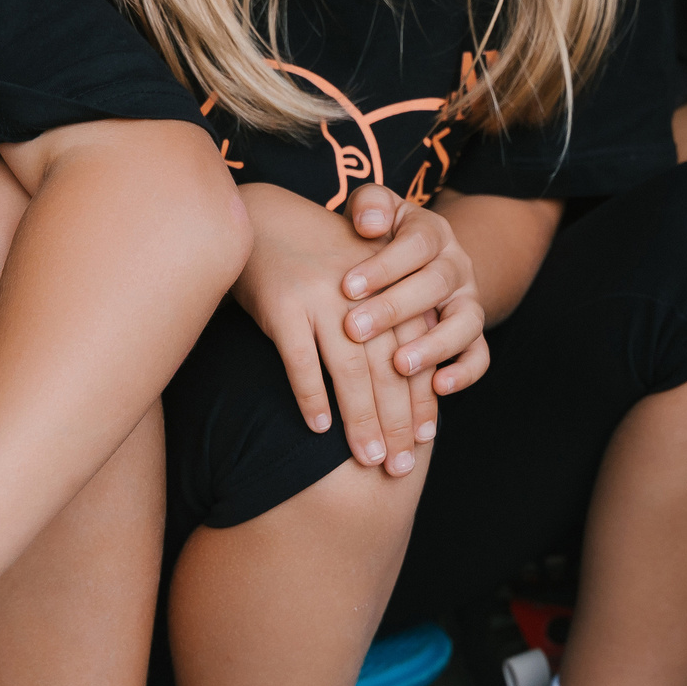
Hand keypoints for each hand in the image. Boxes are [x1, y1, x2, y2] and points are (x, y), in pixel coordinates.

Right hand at [231, 183, 459, 475]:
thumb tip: (409, 382)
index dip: (421, 399)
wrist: (261, 218)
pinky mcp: (283, 304)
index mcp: (387, 287)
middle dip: (397, 421)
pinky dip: (311, 396)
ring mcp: (322, 298)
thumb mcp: (359, 280)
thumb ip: (387, 321)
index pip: (414, 353)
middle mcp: (361, 295)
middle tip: (399, 467)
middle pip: (388, 368)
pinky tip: (319, 428)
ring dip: (362, 419)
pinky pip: (301, 360)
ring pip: (350, 370)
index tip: (425, 441)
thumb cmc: (313, 261)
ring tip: (369, 458)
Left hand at [338, 183, 490, 398]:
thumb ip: (370, 205)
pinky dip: (464, 373)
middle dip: (395, 308)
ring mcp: (467, 302)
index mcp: (432, 233)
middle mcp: (455, 267)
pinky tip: (436, 388)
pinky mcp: (472, 335)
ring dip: (434, 346)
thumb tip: (368, 223)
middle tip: (355, 329)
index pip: (416, 244)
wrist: (419, 263)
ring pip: (465, 323)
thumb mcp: (376, 212)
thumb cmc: (381, 239)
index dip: (384, 265)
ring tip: (399, 365)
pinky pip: (480, 356)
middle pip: (436, 284)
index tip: (347, 287)